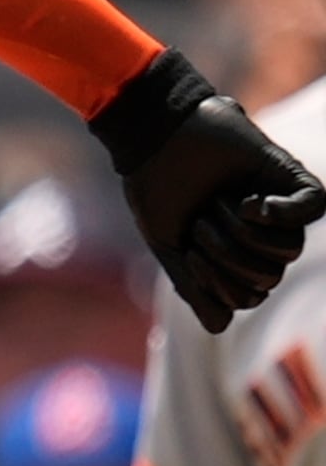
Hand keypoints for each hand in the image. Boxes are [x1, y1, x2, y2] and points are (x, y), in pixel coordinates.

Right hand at [92, 48, 325, 329]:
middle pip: (271, 275)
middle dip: (230, 258)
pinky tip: (251, 204)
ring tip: (220, 206)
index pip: (253, 293)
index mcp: (233, 250)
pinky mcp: (287, 173)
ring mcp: (277, 202)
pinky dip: (283, 213)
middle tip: (201, 224)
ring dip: (246, 235)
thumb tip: (221, 327)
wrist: (154, 137)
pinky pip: (313, 205)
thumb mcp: (168, 248)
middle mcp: (260, 230)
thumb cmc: (155, 189)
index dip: (225, 288)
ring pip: (291, 247)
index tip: (192, 259)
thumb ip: (193, 287)